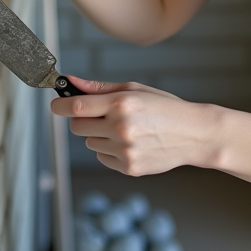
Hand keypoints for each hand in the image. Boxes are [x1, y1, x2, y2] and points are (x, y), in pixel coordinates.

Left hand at [50, 77, 215, 175]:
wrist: (194, 135)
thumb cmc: (164, 107)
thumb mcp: (134, 89)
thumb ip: (99, 88)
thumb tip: (70, 82)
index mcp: (121, 104)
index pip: (77, 106)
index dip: (60, 105)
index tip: (56, 105)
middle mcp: (121, 128)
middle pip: (78, 128)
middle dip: (82, 120)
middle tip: (100, 115)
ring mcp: (125, 151)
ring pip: (90, 143)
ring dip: (99, 136)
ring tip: (125, 129)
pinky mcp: (129, 168)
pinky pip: (103, 158)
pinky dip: (111, 151)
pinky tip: (132, 143)